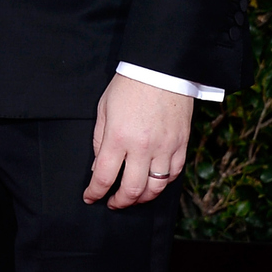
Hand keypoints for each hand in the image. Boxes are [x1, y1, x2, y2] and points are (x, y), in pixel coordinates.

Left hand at [84, 74, 192, 208]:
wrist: (161, 69)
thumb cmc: (129, 86)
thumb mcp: (104, 110)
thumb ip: (99, 141)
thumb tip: (97, 168)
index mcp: (118, 137)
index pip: (103, 177)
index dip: (94, 192)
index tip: (90, 197)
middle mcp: (142, 146)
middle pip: (131, 189)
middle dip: (119, 202)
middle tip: (112, 203)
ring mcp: (165, 147)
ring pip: (155, 188)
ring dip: (142, 198)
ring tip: (133, 197)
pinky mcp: (181, 144)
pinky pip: (174, 174)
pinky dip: (163, 183)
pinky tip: (153, 182)